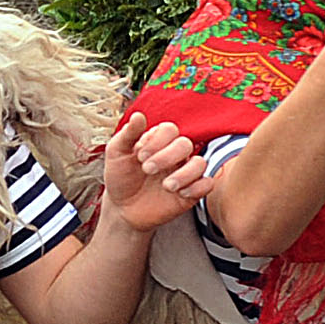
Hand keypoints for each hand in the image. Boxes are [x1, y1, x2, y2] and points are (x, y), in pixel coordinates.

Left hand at [99, 116, 213, 234]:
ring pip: (200, 163)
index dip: (157, 141)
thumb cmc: (120, 177)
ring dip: (184, 174)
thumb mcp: (117, 153)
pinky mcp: (191, 192)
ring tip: (166, 186)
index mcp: (159, 141)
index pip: (170, 130)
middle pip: (185, 144)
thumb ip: (128, 134)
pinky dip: (196, 188)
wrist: (122, 208)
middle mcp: (175, 154)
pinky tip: (178, 194)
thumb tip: (138, 115)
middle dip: (167, 157)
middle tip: (147, 170)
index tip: (139, 156)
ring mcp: (184, 172)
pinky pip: (207, 184)